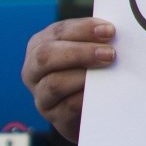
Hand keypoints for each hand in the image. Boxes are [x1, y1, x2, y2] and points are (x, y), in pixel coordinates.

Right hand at [21, 16, 115, 141]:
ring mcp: (41, 95)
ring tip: (107, 71)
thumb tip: (112, 32)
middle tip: (110, 54)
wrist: (88, 108)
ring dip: (83, 76)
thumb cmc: (88, 69)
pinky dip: (86, 98)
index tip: (109, 31)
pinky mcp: (54, 116)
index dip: (84, 29)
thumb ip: (94, 39)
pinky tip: (103, 92)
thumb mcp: (85, 50)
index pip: (58, 32)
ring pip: (54, 83)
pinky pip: (68, 106)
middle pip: (47, 56)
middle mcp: (33, 70)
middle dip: (81, 52)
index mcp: (40, 44)